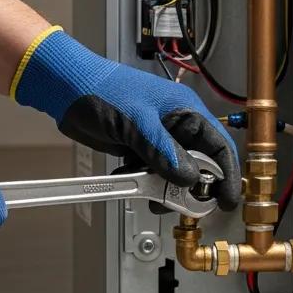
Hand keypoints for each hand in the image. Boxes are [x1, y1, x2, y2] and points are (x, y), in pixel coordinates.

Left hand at [12, 28, 240, 210]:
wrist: (67, 88)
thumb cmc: (103, 91)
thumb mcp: (138, 125)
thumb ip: (165, 154)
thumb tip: (189, 179)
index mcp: (186, 111)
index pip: (218, 146)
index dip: (226, 175)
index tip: (226, 200)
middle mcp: (176, 125)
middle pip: (199, 164)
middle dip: (192, 187)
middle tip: (185, 205)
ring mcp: (158, 137)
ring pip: (174, 172)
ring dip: (165, 189)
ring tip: (153, 199)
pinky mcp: (139, 147)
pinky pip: (152, 172)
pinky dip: (145, 182)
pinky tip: (131, 182)